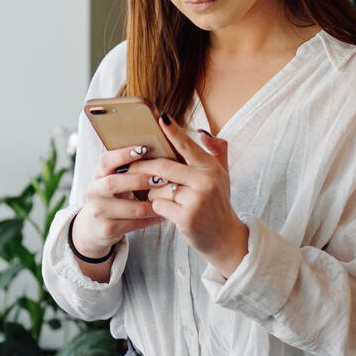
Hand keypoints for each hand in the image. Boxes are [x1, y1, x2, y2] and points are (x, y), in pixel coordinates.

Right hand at [72, 145, 164, 258]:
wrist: (93, 227)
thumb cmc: (112, 197)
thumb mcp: (113, 180)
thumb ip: (127, 168)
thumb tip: (157, 150)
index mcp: (97, 175)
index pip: (106, 161)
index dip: (123, 154)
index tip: (144, 149)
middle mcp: (94, 191)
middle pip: (114, 183)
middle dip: (140, 180)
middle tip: (161, 178)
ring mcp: (99, 211)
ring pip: (130, 208)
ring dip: (152, 203)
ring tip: (169, 199)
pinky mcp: (107, 229)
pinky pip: (134, 224)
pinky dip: (151, 219)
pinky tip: (163, 214)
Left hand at [134, 117, 248, 276]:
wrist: (225, 237)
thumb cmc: (218, 203)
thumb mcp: (222, 175)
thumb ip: (216, 152)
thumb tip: (203, 132)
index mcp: (212, 168)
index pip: (188, 146)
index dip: (173, 131)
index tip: (160, 118)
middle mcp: (206, 182)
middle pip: (164, 167)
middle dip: (144, 167)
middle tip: (130, 166)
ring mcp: (196, 200)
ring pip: (158, 188)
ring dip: (151, 191)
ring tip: (158, 195)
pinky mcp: (186, 217)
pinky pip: (158, 205)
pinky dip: (156, 206)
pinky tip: (164, 209)